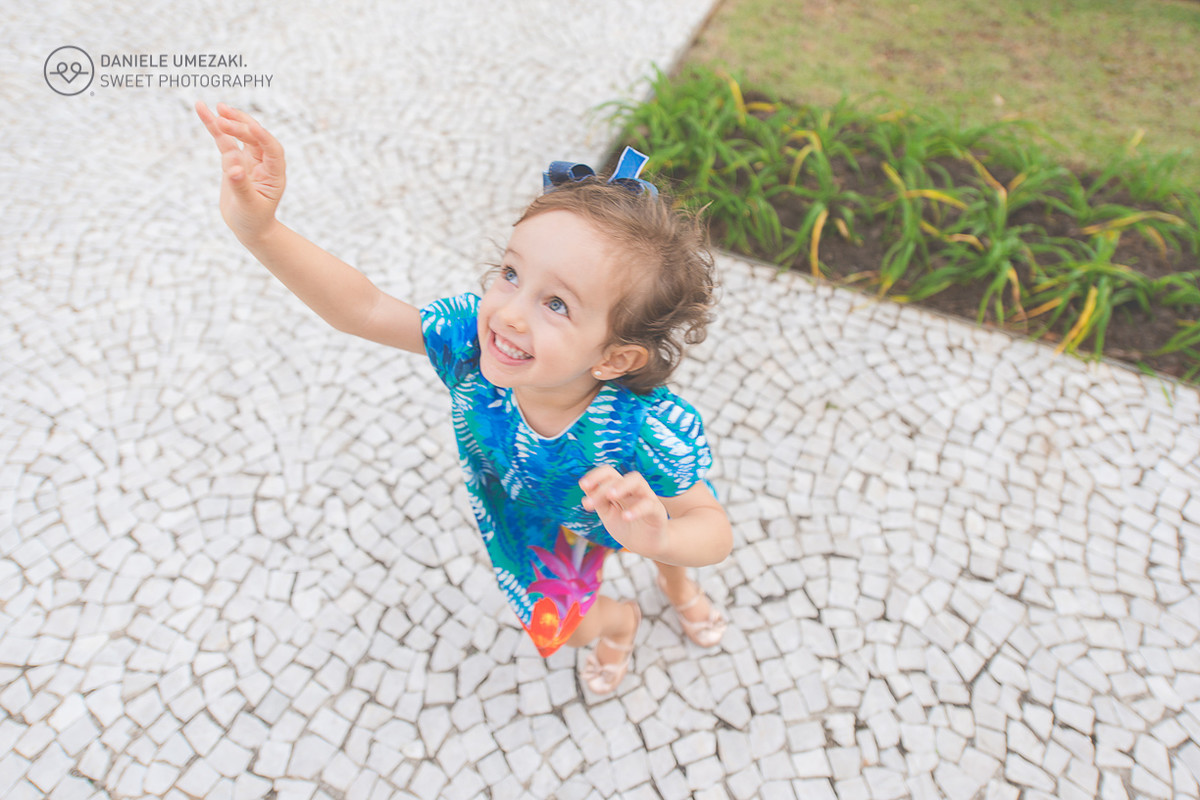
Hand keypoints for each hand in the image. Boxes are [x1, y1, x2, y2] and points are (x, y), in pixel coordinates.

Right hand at [195, 101, 285, 242]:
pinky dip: (214, 127)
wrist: (249, 227)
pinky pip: (224, 140)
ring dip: (229, 121)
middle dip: (240, 127)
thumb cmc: (254, 219)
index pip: (272, 149)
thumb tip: (233, 169)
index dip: (263, 137)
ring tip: (216, 107)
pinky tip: (203, 110)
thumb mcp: (248, 206)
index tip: (251, 127)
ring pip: (240, 135)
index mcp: (275, 173)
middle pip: (254, 138)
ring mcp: (249, 159)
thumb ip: (241, 187)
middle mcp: (264, 162)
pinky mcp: (233, 160)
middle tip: (222, 117)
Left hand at [580, 466, 669, 558]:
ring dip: (622, 486)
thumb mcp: (608, 515)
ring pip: (636, 481)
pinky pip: (648, 505)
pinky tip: (625, 517)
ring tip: (610, 496)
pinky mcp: (657, 511)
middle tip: (589, 503)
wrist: (647, 546)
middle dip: (602, 487)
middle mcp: (633, 489)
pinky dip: (636, 509)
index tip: (582, 485)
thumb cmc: (626, 527)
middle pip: (618, 477)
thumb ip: (599, 502)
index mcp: (620, 489)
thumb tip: (584, 489)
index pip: (608, 473)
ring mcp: (646, 498)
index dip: (595, 476)